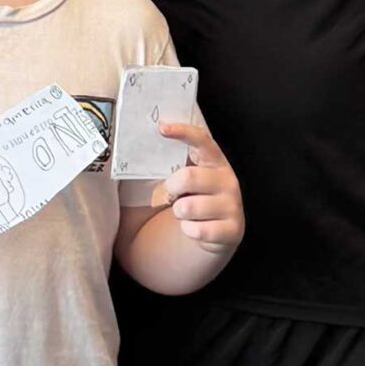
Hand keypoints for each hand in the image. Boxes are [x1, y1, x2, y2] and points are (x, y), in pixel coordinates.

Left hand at [154, 124, 242, 254]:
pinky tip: (194, 228)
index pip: (202, 141)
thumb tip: (131, 149)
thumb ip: (165, 165)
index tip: (161, 128)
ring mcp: (232, 205)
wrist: (209, 237)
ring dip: (178, 213)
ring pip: (188, 207)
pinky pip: (197, 230)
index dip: (183, 132)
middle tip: (170, 195)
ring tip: (185, 213)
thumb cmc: (187, 202)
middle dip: (170, 188)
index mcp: (213, 162)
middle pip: (188, 177)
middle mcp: (227, 180)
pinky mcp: (233, 230)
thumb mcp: (178, 181)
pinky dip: (188, 231)